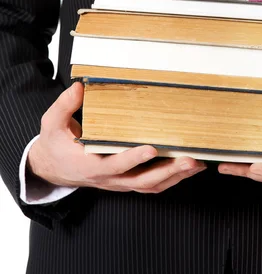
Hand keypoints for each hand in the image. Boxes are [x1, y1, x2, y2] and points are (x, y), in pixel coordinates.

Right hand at [28, 82, 205, 193]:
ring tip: (197, 163)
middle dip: (168, 171)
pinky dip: (171, 178)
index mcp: (90, 164)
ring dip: (175, 177)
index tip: (152, 149)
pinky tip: (188, 168)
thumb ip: (65, 105)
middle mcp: (108, 178)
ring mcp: (119, 183)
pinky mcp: (126, 182)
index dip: (133, 159)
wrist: (52, 168)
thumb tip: (80, 87)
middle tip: (189, 159)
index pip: (115, 165)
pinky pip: (151, 185)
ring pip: (150, 186)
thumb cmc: (55, 144)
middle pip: (142, 181)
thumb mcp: (52, 123)